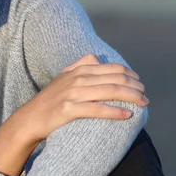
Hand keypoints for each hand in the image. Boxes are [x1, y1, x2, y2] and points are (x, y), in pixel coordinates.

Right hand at [16, 53, 147, 144]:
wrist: (30, 118)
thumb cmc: (50, 99)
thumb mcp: (63, 76)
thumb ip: (80, 64)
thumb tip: (95, 57)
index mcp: (79, 70)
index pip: (112, 68)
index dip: (130, 75)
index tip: (140, 84)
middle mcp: (78, 79)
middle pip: (115, 79)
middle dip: (134, 87)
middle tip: (145, 97)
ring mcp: (73, 94)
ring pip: (110, 92)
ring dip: (130, 97)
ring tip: (143, 104)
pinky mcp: (69, 110)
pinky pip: (97, 110)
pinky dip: (115, 112)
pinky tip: (127, 115)